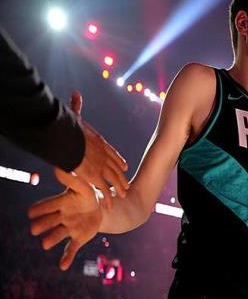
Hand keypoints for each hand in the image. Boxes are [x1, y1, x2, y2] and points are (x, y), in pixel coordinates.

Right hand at [29, 167, 102, 270]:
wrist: (100, 208)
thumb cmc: (88, 195)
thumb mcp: (83, 187)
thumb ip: (72, 180)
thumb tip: (59, 167)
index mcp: (60, 204)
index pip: (48, 205)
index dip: (40, 209)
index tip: (31, 212)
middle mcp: (61, 217)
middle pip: (49, 221)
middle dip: (42, 225)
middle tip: (35, 229)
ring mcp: (69, 229)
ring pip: (58, 235)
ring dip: (51, 239)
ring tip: (45, 244)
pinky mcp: (78, 238)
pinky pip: (71, 249)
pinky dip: (67, 258)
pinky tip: (62, 266)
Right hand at [70, 91, 128, 207]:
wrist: (69, 139)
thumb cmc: (70, 128)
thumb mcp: (76, 116)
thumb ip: (77, 106)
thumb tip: (76, 93)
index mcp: (101, 144)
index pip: (112, 154)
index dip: (118, 161)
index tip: (123, 166)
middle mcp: (104, 156)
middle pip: (116, 169)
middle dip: (121, 177)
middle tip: (127, 185)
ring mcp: (101, 168)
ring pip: (114, 180)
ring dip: (119, 188)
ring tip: (124, 195)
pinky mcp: (95, 178)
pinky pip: (103, 190)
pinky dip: (107, 198)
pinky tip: (111, 205)